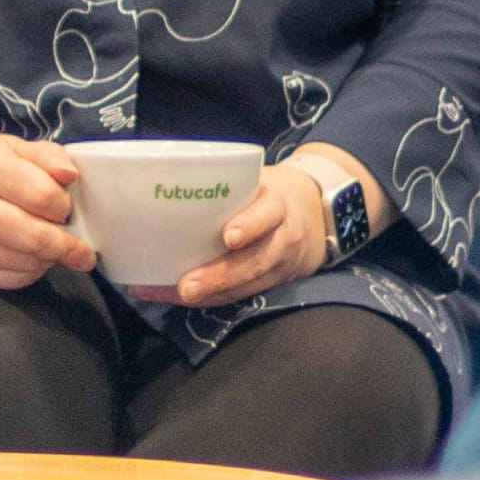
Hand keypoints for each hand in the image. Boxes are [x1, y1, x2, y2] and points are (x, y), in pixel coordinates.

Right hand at [0, 136, 96, 290]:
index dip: (64, 206)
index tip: (66, 208)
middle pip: (35, 237)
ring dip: (50, 259)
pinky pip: (11, 280)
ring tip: (53, 248)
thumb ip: (47, 155)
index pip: (43, 195)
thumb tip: (70, 174)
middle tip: (80, 249)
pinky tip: (32, 259)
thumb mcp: (11, 148)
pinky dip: (31, 273)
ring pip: (26, 262)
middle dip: (67, 246)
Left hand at [154, 163, 329, 309]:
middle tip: (187, 286)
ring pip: (248, 285)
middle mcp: (284, 238)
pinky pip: (242, 295)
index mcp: (278, 205)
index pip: (268, 215)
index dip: (250, 226)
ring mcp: (281, 265)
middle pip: (254, 261)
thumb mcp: (258, 180)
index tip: (228, 237)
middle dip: (219, 277)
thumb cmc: (267, 194)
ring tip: (179, 296)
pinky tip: (179, 298)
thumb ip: (225, 184)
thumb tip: (165, 184)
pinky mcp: (274, 283)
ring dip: (211, 294)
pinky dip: (211, 299)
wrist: (313, 214)